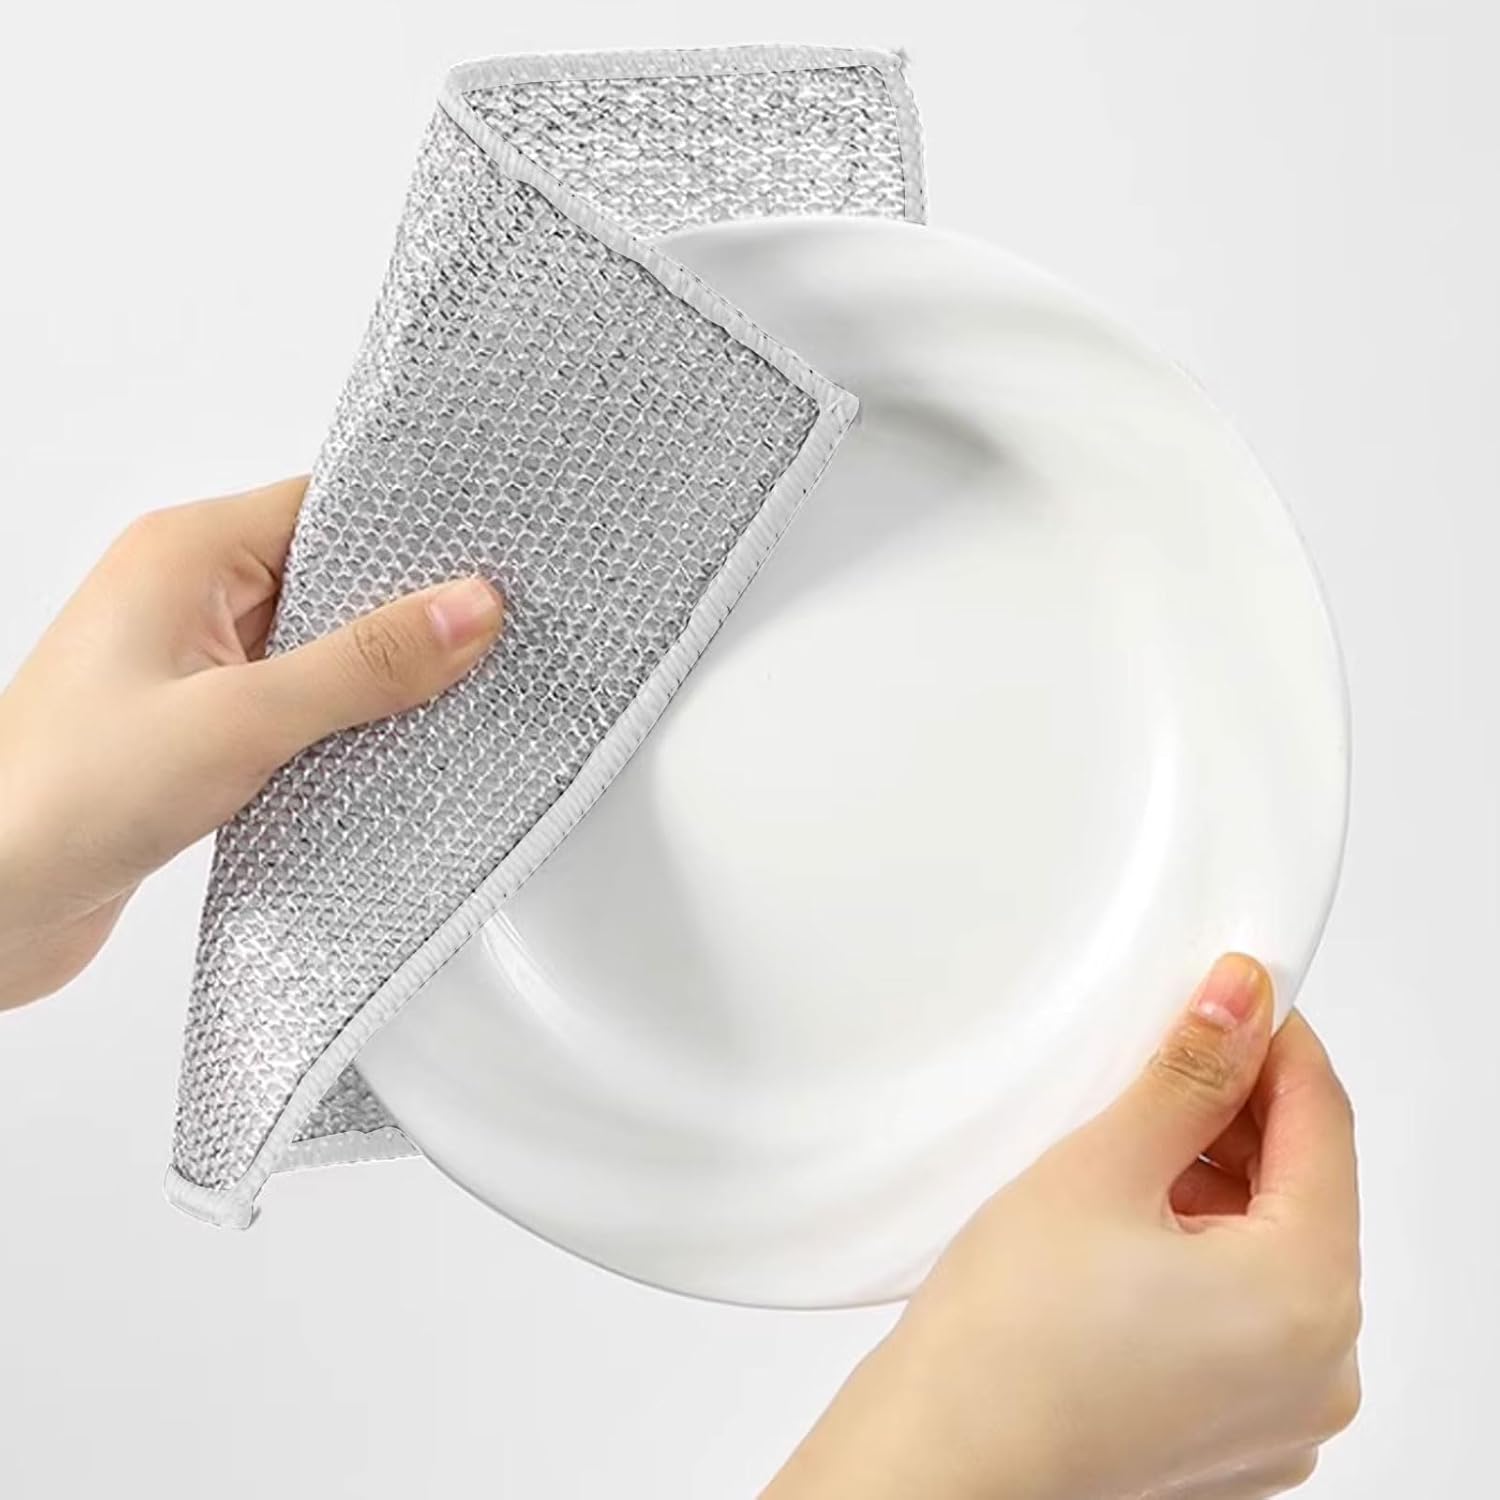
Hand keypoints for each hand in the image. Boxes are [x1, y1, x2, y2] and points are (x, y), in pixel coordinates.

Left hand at [0, 477, 504, 1009]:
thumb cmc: (63, 798)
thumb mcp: (240, 721)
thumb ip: (363, 665)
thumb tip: (469, 607)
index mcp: (184, 554)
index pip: (327, 506)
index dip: (414, 531)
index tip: (495, 562)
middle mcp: (187, 597)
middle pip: (332, 577)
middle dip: (408, 613)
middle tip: (495, 641)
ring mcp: (192, 666)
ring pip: (320, 648)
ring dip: (377, 680)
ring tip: (458, 699)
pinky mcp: (200, 731)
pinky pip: (297, 706)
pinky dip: (345, 726)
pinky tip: (393, 753)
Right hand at [766, 954, 1360, 1499]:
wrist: (942, 1462)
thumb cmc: (1006, 1340)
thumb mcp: (1101, 1167)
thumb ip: (1188, 1074)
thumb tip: (1241, 1001)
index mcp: (1308, 1297)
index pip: (1324, 1122)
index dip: (1276, 1041)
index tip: (1236, 994)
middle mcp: (1321, 1370)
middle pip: (1303, 1192)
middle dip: (1239, 1116)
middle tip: (1162, 1062)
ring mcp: (1283, 1415)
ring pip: (1273, 1254)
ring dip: (1217, 1187)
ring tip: (1125, 1155)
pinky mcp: (1236, 1436)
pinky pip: (1249, 1318)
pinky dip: (1205, 1259)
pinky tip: (1128, 1231)